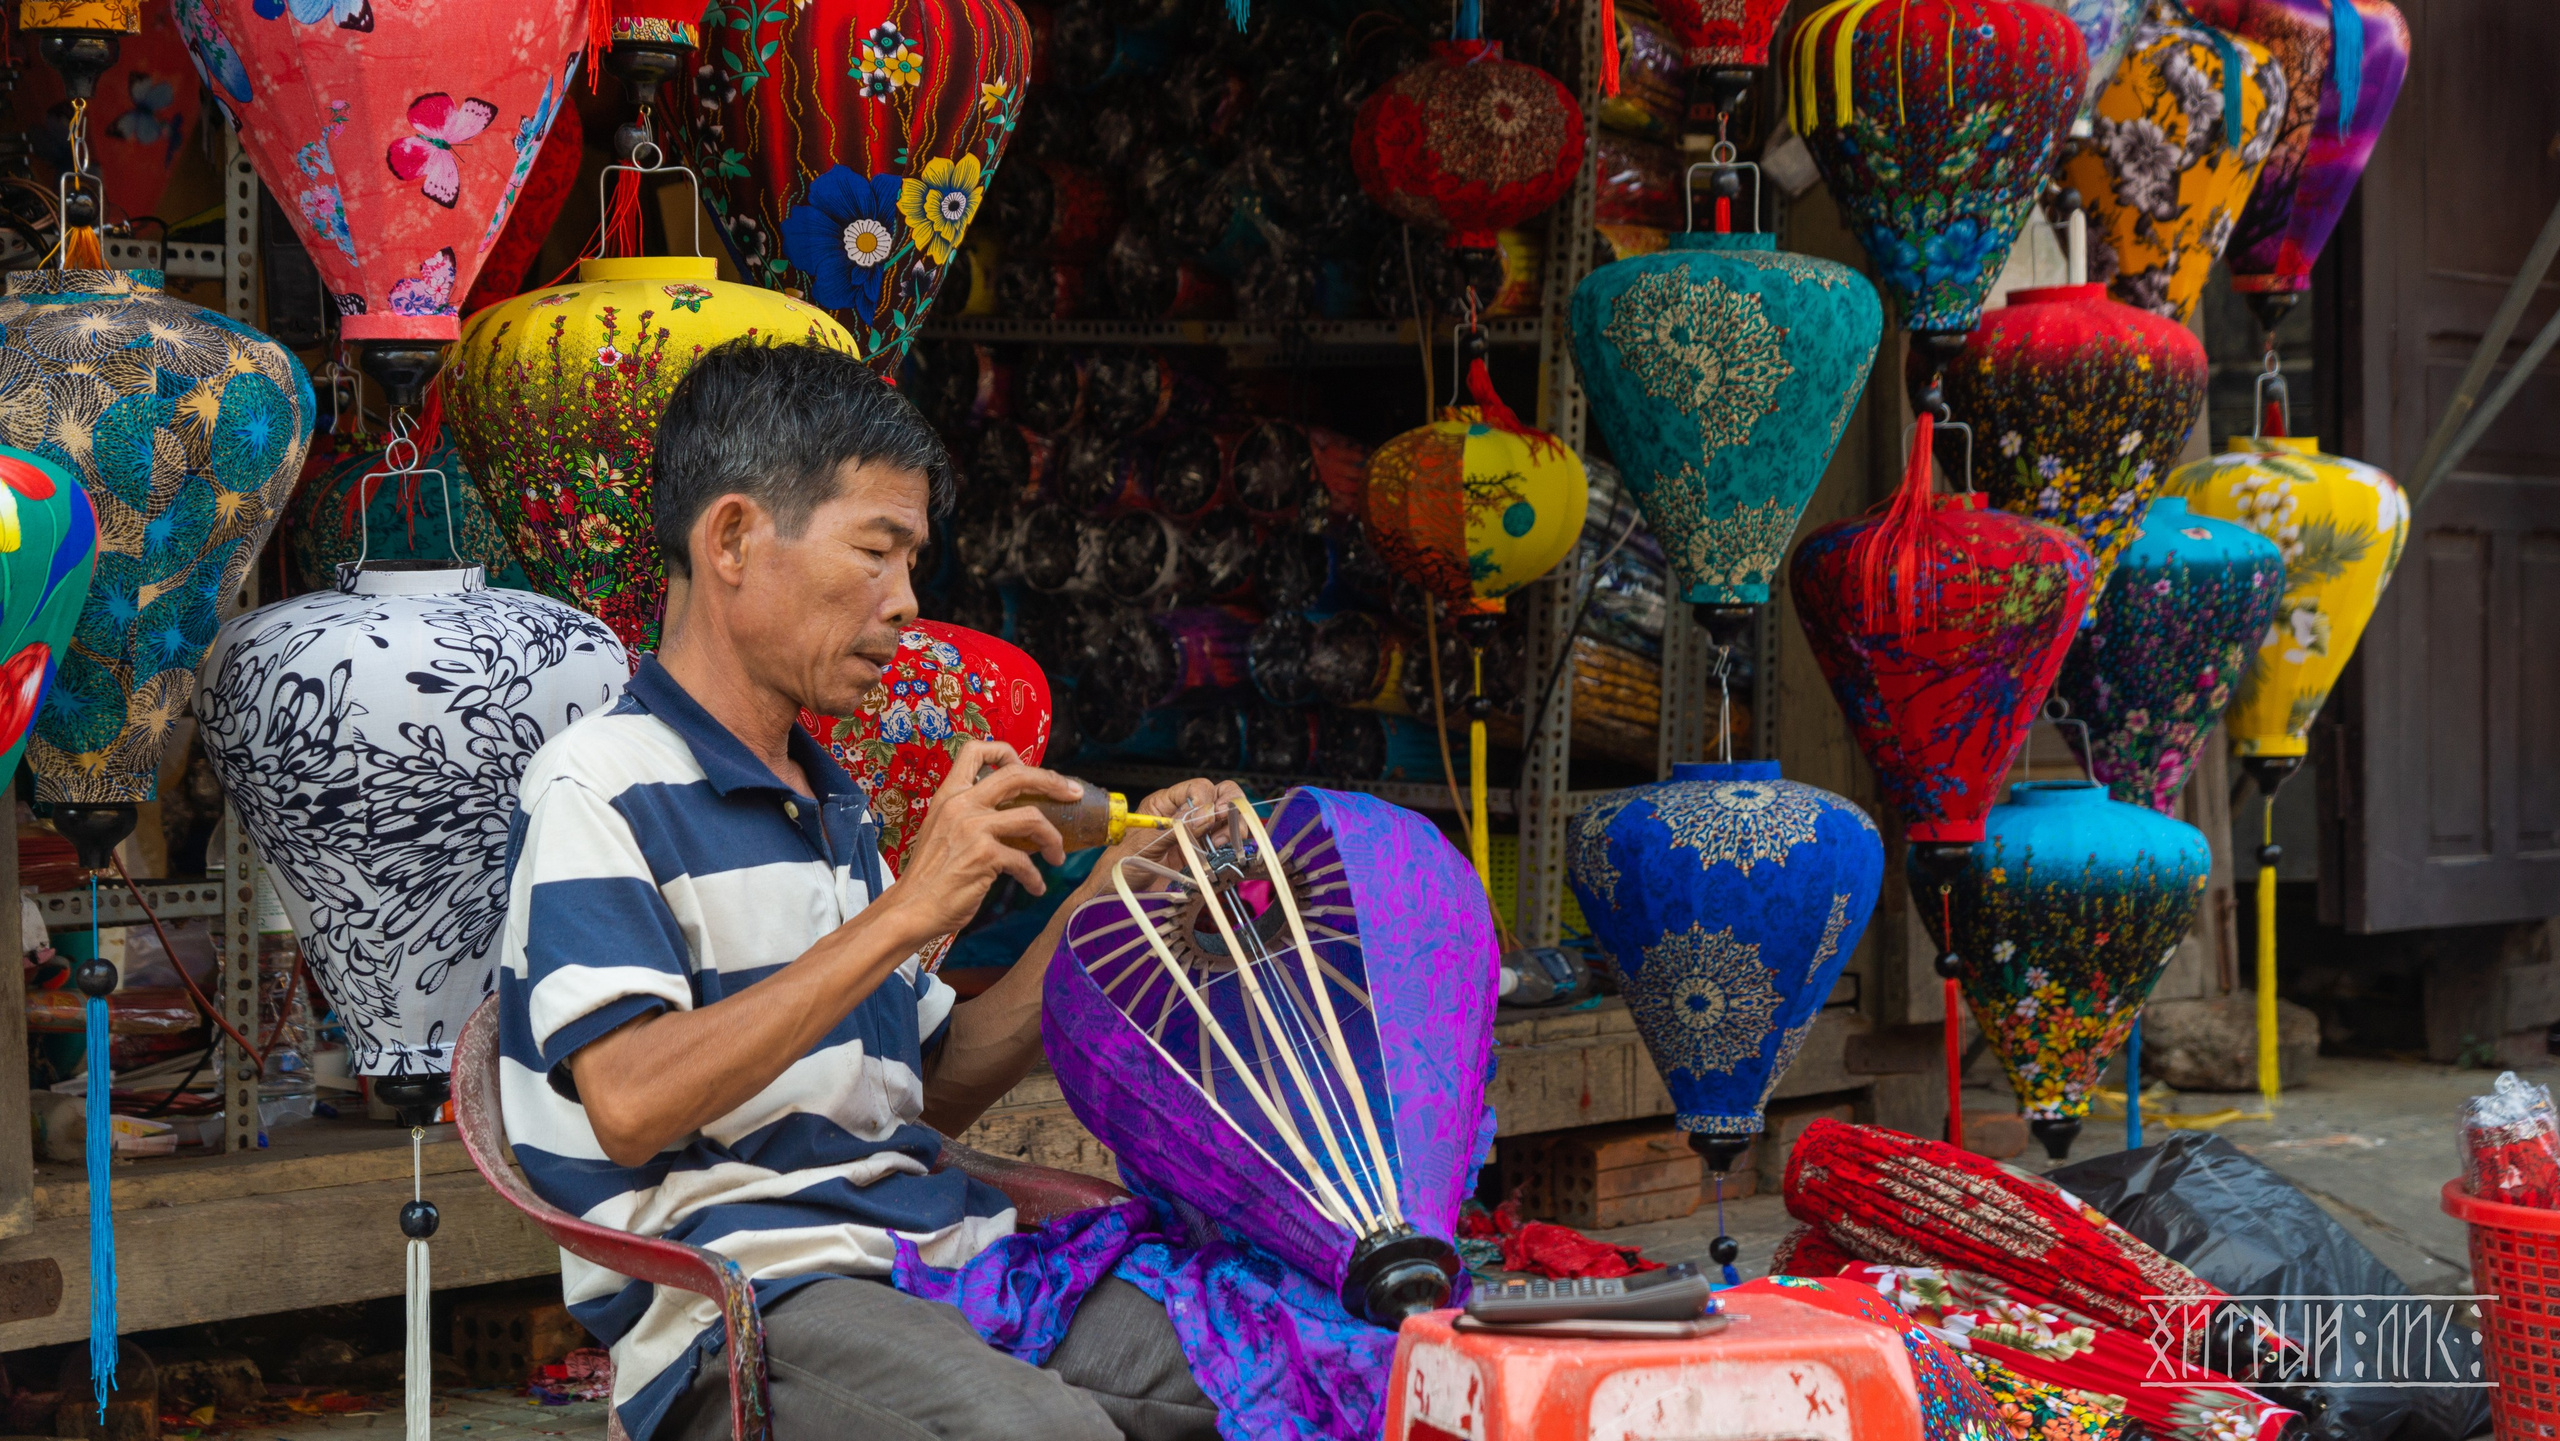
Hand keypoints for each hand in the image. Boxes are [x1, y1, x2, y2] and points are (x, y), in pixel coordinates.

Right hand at [880, 740, 1083, 938]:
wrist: (910, 909)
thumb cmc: (929, 876)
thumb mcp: (942, 831)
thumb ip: (970, 816)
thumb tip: (1013, 816)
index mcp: (949, 795)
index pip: (975, 751)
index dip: (1006, 752)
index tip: (1026, 769)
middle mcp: (961, 805)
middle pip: (1017, 774)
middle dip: (1053, 782)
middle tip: (1073, 795)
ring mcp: (973, 829)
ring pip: (1033, 817)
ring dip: (1054, 838)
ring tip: (1057, 855)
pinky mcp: (984, 856)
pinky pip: (1025, 861)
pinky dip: (1035, 877)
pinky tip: (1035, 887)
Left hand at [1086, 777, 1247, 896]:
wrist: (1117, 898)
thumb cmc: (1119, 867)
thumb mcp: (1144, 843)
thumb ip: (1175, 828)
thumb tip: (1206, 813)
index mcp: (1165, 804)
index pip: (1198, 787)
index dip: (1207, 798)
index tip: (1206, 816)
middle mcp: (1183, 816)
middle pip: (1220, 797)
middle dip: (1229, 807)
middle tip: (1228, 825)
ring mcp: (1195, 836)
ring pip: (1227, 820)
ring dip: (1232, 828)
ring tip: (1221, 844)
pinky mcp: (1202, 857)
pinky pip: (1225, 845)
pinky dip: (1232, 847)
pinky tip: (1223, 854)